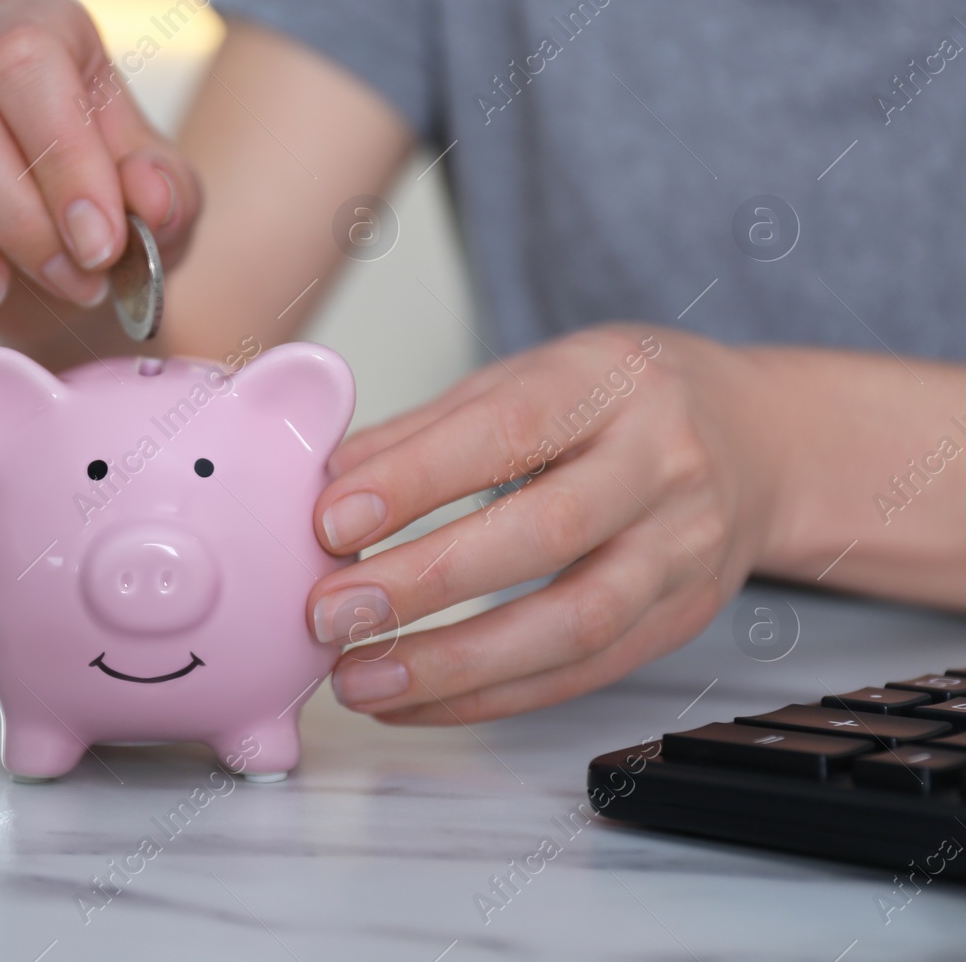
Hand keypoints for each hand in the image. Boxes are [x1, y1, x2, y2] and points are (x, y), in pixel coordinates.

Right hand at [0, 0, 200, 321]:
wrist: (64, 271)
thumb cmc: (109, 221)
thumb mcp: (164, 211)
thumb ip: (167, 196)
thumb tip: (148, 199)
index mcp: (38, 24)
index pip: (25, 57)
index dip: (60, 158)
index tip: (98, 246)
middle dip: (10, 213)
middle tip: (68, 283)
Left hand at [307, 325, 785, 723]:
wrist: (755, 439)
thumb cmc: (619, 402)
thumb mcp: (528, 378)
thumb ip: (427, 429)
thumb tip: (324, 482)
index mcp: (609, 383)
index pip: (508, 431)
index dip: (415, 480)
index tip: (330, 520)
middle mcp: (663, 464)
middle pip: (548, 534)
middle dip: (428, 582)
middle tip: (331, 614)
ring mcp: (683, 549)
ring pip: (576, 623)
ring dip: (456, 665)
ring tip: (360, 679)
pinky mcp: (683, 619)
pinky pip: (583, 673)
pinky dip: (491, 697)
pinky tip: (416, 701)